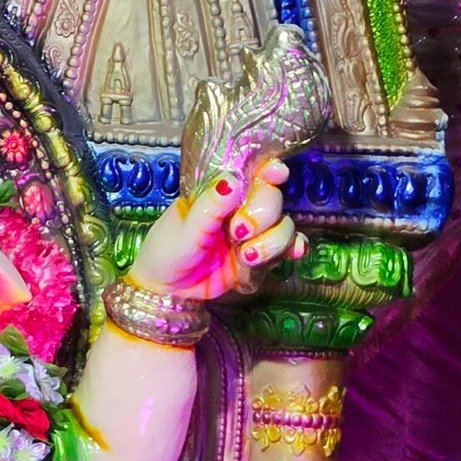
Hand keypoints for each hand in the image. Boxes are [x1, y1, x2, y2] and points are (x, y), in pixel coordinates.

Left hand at [127, 158, 302, 303]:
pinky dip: (292, 248)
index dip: (268, 170)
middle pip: (272, 199)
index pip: (251, 173)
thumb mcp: (185, 228)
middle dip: (262, 215)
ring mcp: (252, 233)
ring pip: (282, 225)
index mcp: (220, 192)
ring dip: (272, 240)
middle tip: (238, 232)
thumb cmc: (167, 251)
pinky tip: (294, 253)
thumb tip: (231, 181)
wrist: (166, 289)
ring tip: (246, 256)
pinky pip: (285, 248)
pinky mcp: (258, 256)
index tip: (275, 173)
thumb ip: (210, 206)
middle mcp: (241, 208)